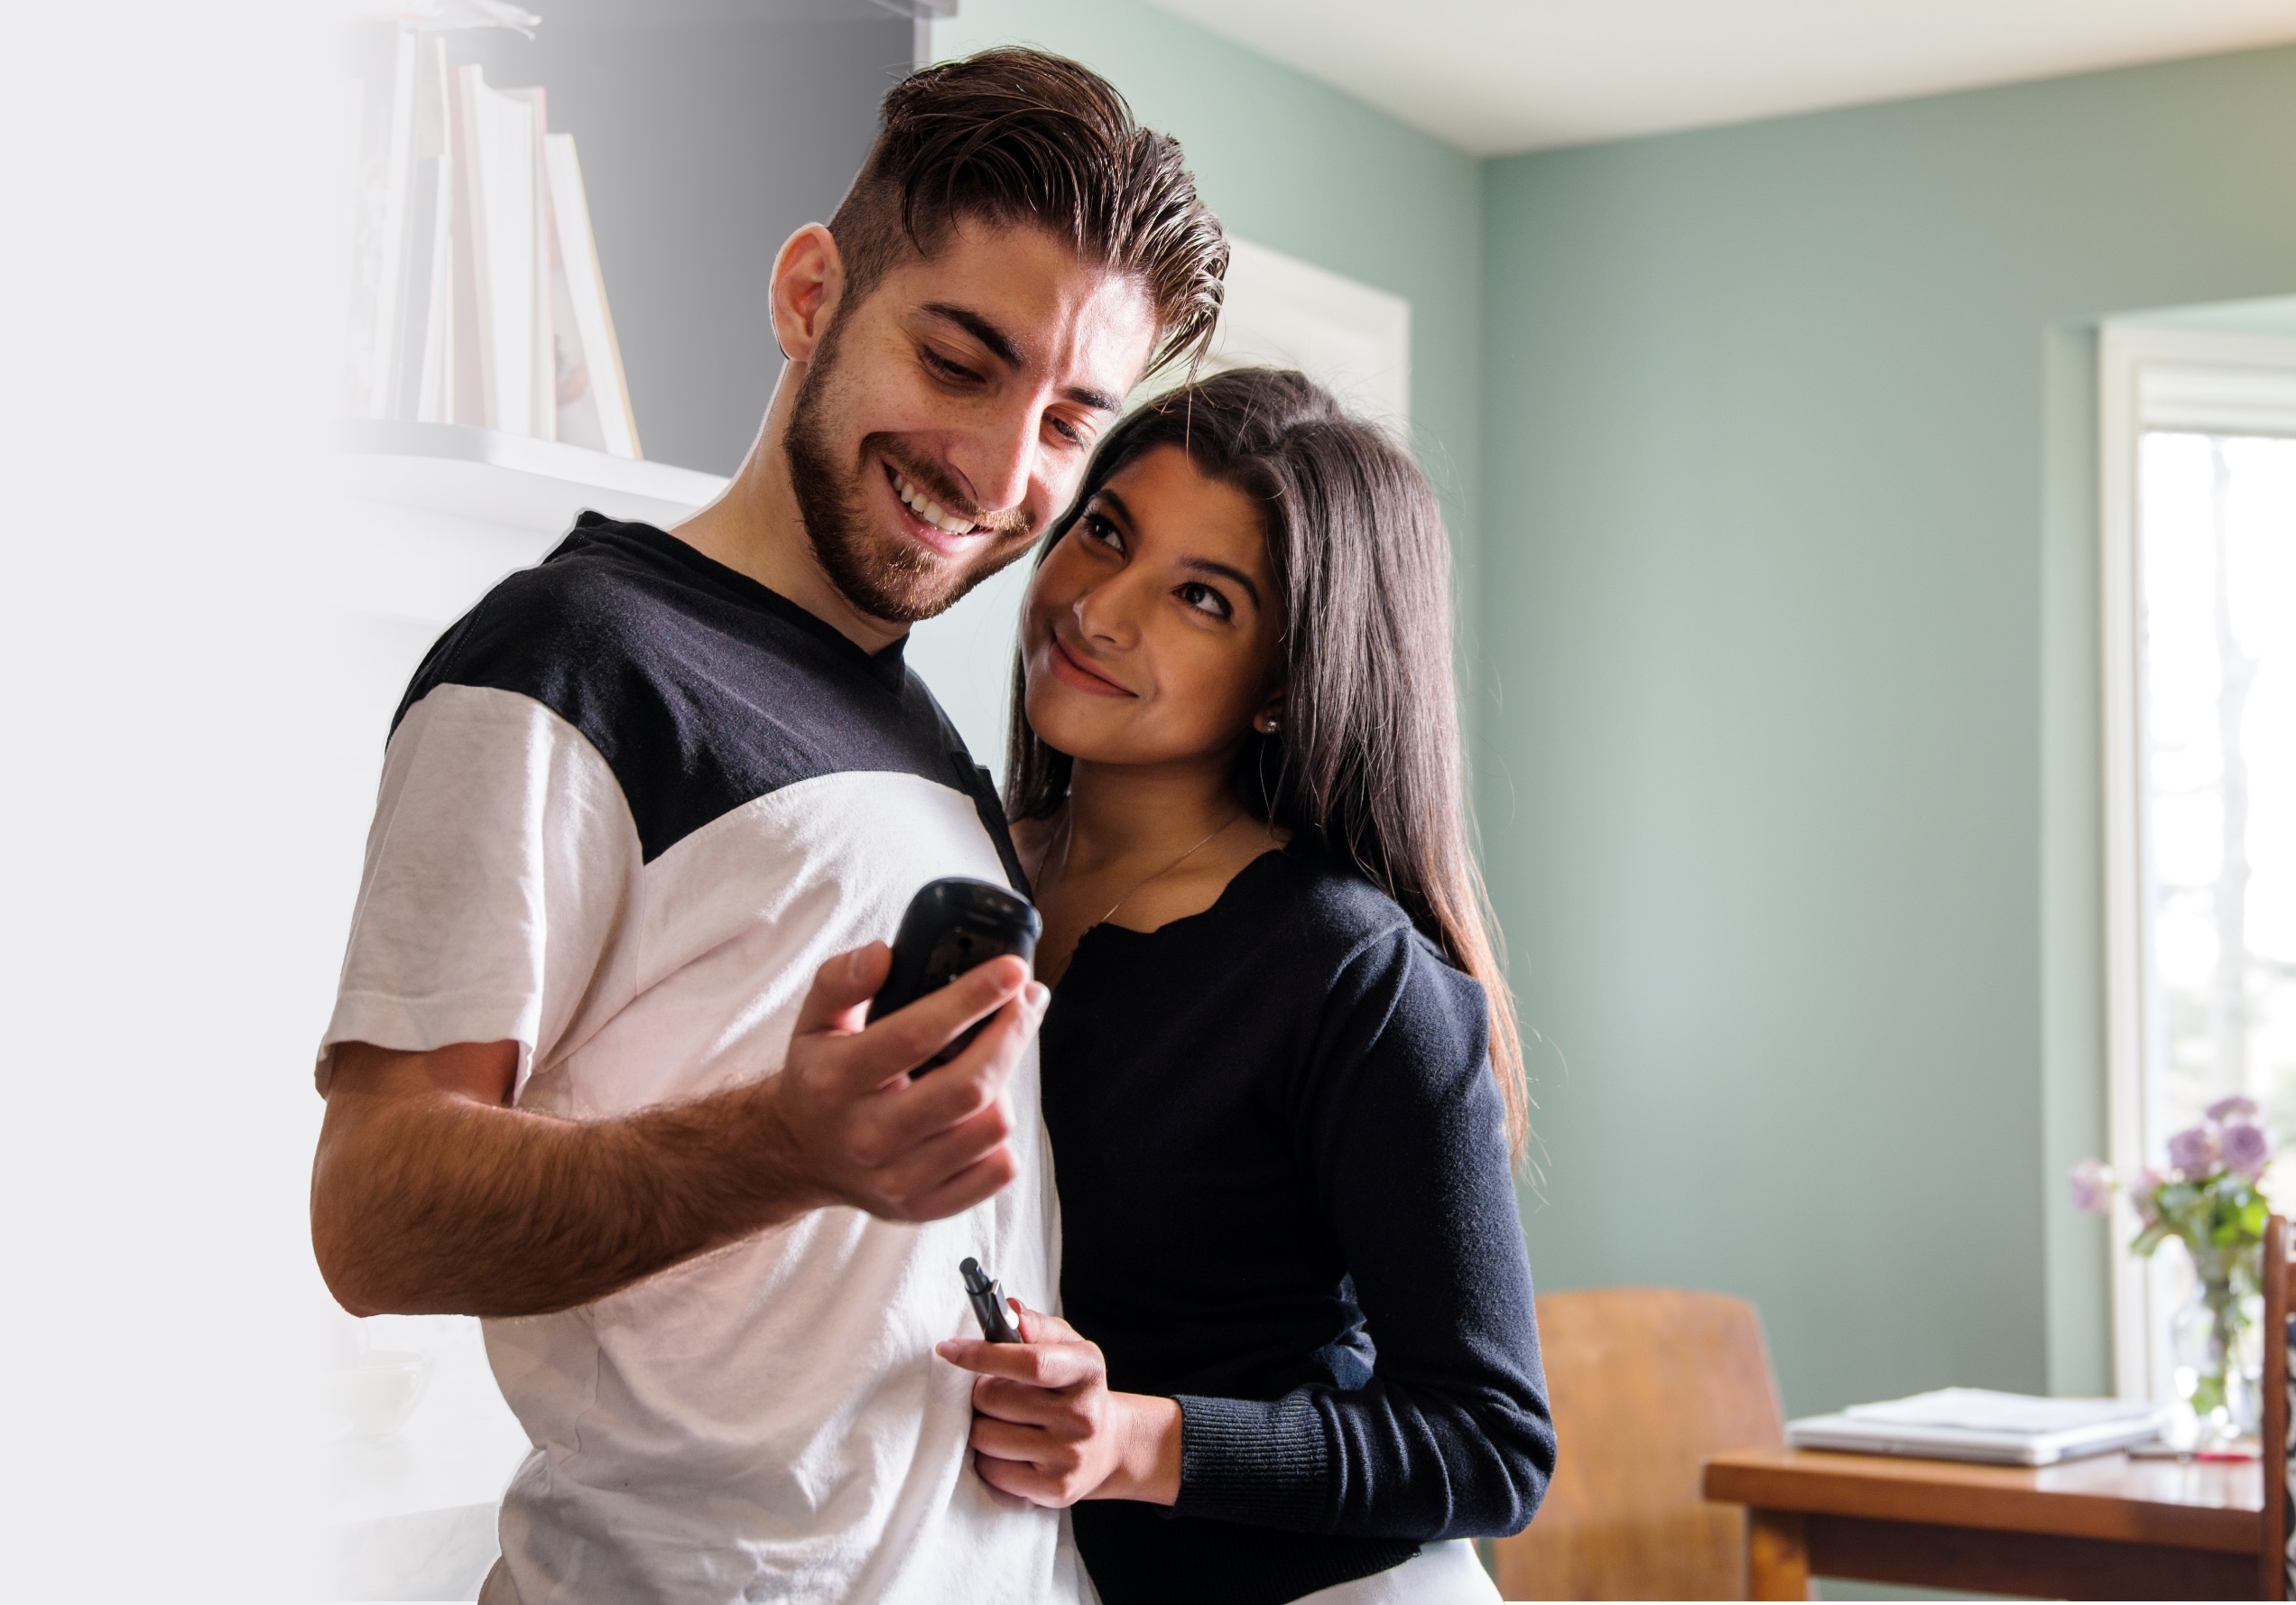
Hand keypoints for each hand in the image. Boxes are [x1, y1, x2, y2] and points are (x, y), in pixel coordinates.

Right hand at [755, 943, 1046, 1223]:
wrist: (799, 1155)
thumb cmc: (821, 1076)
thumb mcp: (815, 1019)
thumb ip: (843, 979)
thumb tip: (883, 954)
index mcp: (836, 1080)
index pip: (916, 1035)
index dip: (973, 998)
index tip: (1012, 970)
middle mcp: (866, 1135)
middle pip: (969, 1085)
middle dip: (1012, 1033)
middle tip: (1026, 999)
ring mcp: (897, 1180)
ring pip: (992, 1127)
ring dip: (1006, 1083)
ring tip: (992, 1058)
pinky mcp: (924, 1207)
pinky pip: (997, 1170)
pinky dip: (1001, 1135)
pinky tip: (982, 1110)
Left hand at [936, 1304, 1181, 1506]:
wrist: (1109, 1446)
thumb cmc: (1074, 1388)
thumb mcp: (1067, 1347)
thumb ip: (1036, 1326)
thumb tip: (1008, 1310)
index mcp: (1086, 1369)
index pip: (1029, 1362)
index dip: (982, 1355)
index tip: (947, 1349)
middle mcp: (1082, 1415)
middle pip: (995, 1399)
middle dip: (979, 1392)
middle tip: (988, 1393)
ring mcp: (1070, 1456)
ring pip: (986, 1437)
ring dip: (979, 1426)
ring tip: (997, 1421)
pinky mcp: (1055, 1490)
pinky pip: (992, 1472)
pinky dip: (986, 1459)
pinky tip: (1004, 1449)